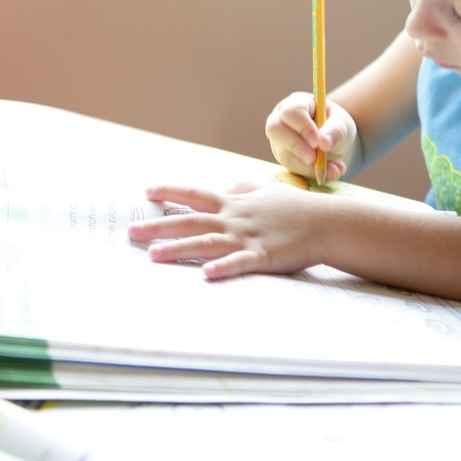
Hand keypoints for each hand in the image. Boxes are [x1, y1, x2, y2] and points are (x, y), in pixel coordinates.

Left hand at [127, 180, 327, 280]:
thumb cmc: (296, 208)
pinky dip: (223, 268)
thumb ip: (243, 189)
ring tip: (153, 256)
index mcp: (233, 203)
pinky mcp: (264, 257)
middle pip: (190, 221)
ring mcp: (248, 238)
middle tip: (131, 233)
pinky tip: (206, 274)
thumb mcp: (265, 192)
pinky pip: (240, 263)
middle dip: (159, 227)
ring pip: (207, 242)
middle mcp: (234, 218)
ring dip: (179, 248)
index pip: (195, 194)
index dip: (170, 192)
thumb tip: (227, 187)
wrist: (328, 222)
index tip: (146, 191)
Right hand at [265, 91, 357, 181]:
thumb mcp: (342, 124)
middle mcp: (281, 120)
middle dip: (296, 146)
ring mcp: (280, 140)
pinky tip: (331, 173)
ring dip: (307, 165)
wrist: (337, 145)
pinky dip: (311, 173)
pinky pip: (292, 168)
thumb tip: (324, 143)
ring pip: (283, 153)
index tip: (317, 142)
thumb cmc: (337, 127)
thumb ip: (336, 130)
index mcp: (296, 103)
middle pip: (275, 129)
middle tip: (314, 158)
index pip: (290, 112)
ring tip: (334, 170)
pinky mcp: (284, 158)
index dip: (302, 127)